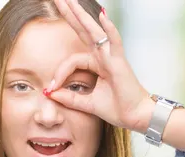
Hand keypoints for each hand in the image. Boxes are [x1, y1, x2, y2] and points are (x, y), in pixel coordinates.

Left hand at [47, 0, 153, 131]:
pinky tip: (102, 15)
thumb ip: (69, 98)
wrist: (135, 117)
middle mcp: (104, 56)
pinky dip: (110, 28)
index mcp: (97, 64)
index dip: (59, 73)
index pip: (72, 60)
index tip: (50, 89)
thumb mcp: (87, 103)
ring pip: (94, 31)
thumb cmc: (118, 109)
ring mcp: (112, 57)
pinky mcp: (120, 62)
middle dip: (70, 14)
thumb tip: (49, 93)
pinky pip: (114, 41)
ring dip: (82, 15)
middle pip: (83, 31)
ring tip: (71, 0)